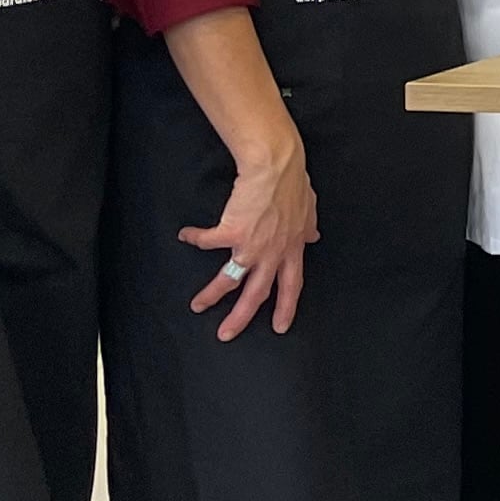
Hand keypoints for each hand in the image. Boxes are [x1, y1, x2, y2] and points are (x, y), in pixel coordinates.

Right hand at [179, 131, 316, 338]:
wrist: (277, 166)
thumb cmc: (294, 183)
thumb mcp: (308, 209)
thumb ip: (308, 227)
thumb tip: (313, 237)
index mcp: (291, 249)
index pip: (291, 285)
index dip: (285, 307)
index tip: (280, 326)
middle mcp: (272, 253)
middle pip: (256, 293)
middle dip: (241, 317)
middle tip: (227, 334)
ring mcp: (251, 245)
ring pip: (229, 279)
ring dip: (212, 295)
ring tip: (198, 306)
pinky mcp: (231, 232)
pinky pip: (208, 241)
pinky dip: (195, 238)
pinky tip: (186, 236)